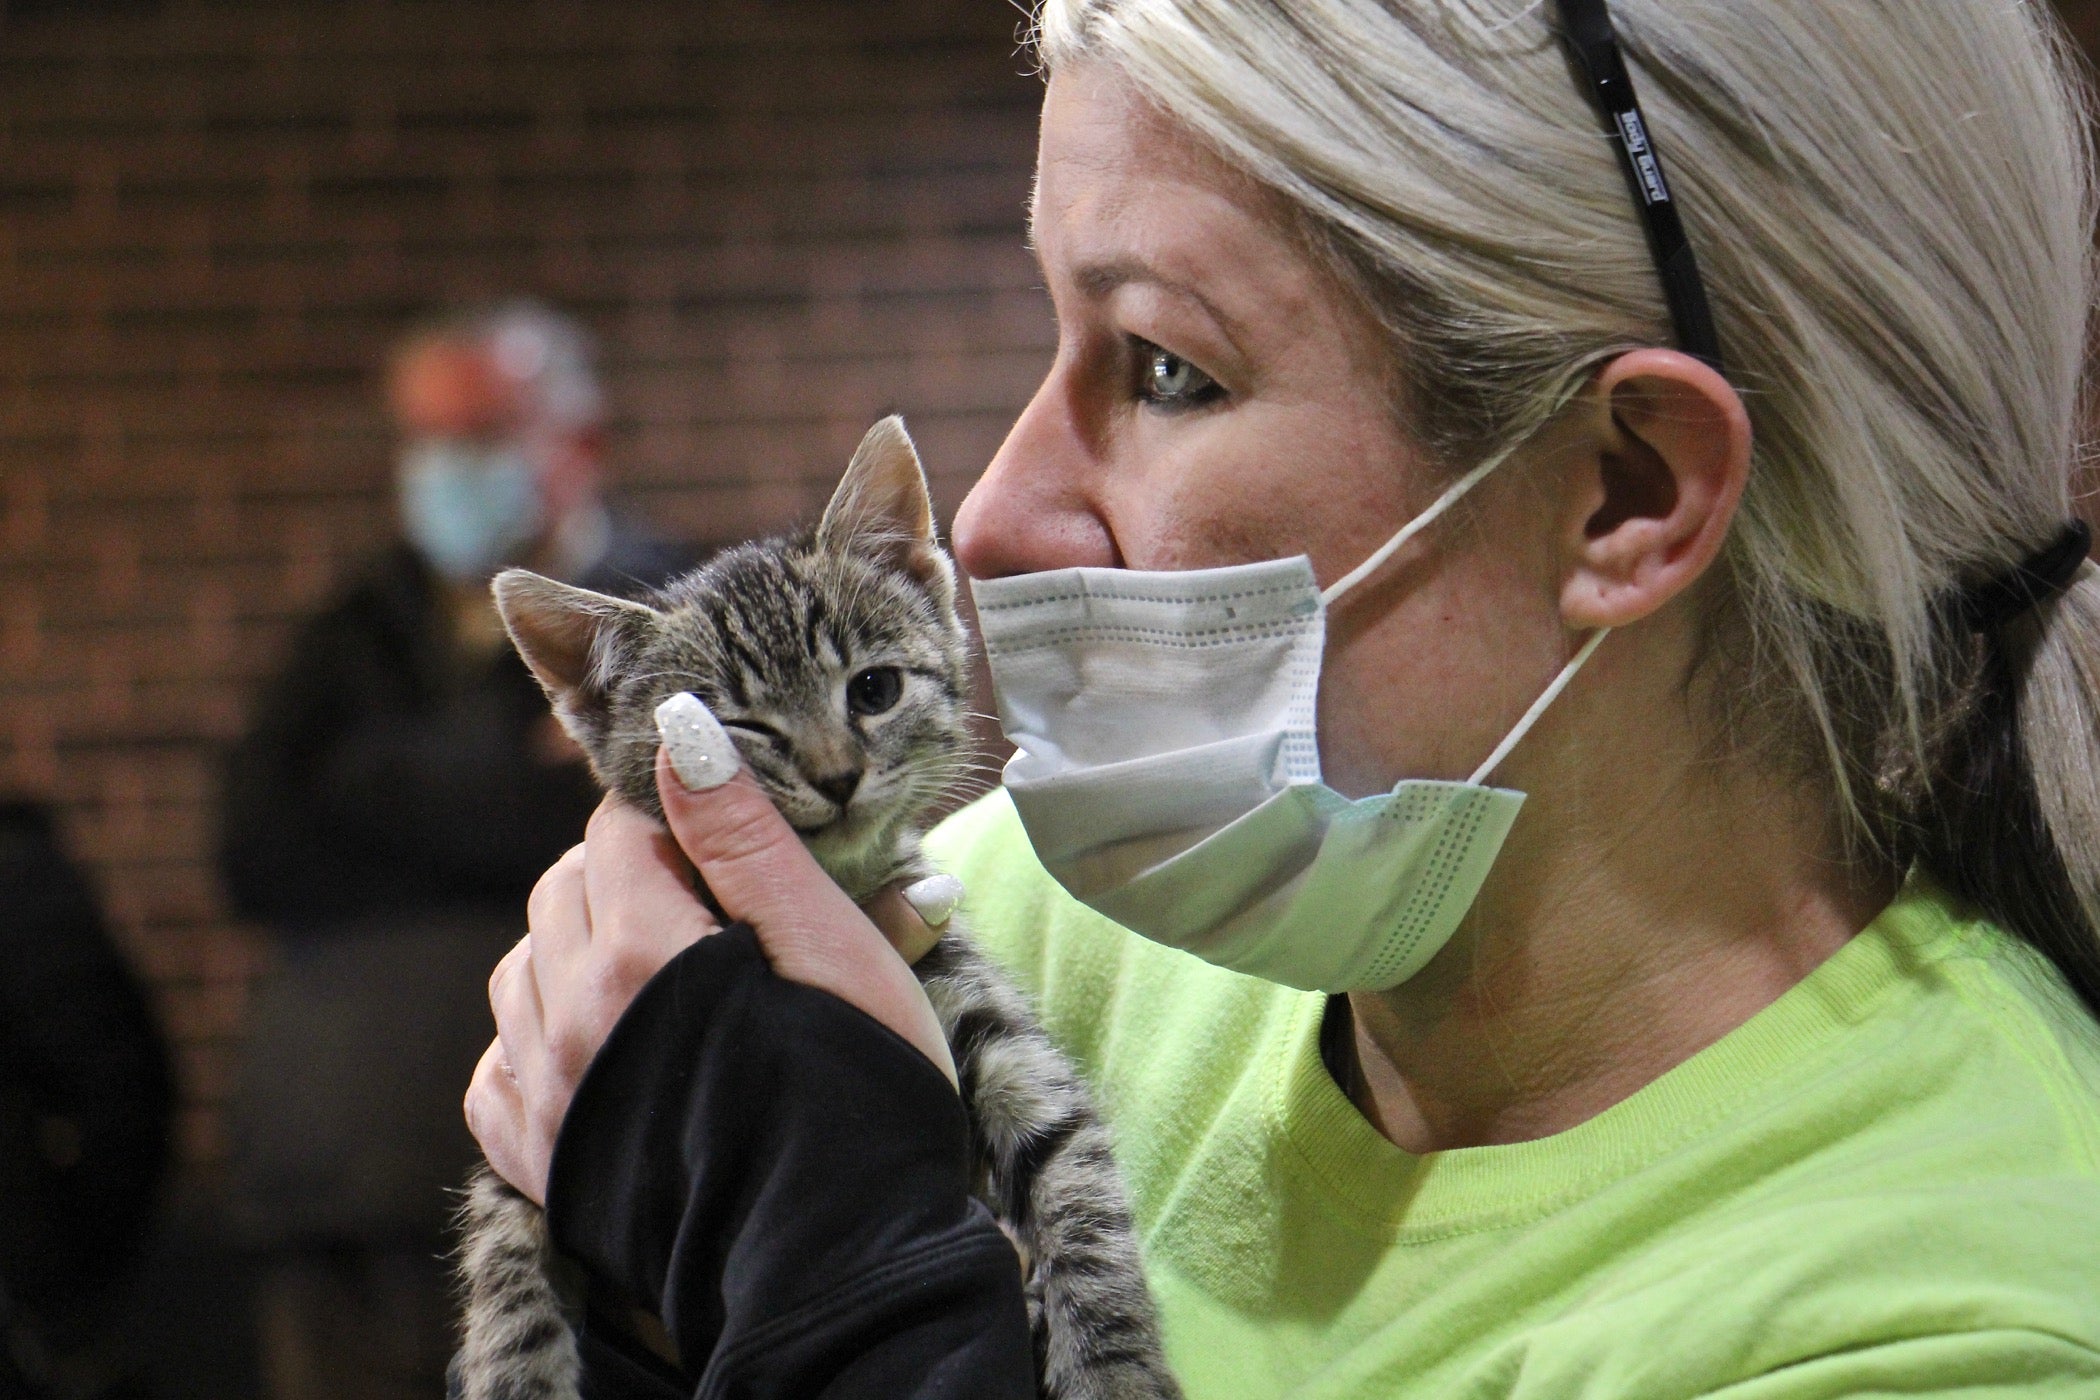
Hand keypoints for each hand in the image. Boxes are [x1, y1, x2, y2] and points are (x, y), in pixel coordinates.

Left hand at [466, 702, 956, 1204]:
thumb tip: (677, 728)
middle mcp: (566, 1018)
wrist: (840, 1265)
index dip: (677, 826)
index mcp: (640, 953)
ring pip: (521, 969)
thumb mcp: (829, 945)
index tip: (730, 853)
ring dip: (579, 952)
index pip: (616, 829)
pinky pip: (494, 1069)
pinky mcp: (536, 1162)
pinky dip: (535, 1039)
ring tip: (664, 978)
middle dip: (627, 879)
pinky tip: (601, 1045)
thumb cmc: (861, 1093)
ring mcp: (541, 1095)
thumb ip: (743, 835)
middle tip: (712, 914)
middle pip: (563, 889)